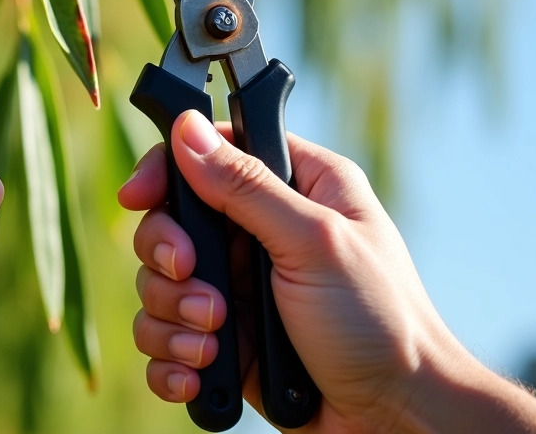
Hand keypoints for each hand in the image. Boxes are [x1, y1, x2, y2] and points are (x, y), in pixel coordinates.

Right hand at [118, 111, 468, 430]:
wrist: (396, 420)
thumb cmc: (382, 323)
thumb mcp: (315, 242)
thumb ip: (246, 186)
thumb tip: (187, 130)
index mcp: (294, 186)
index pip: (209, 152)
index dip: (166, 169)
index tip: (138, 197)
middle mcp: (260, 231)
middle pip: (168, 220)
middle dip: (166, 257)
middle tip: (191, 277)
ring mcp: (238, 287)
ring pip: (157, 283)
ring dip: (172, 316)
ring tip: (213, 341)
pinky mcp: (225, 339)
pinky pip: (165, 338)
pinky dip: (170, 358)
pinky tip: (198, 373)